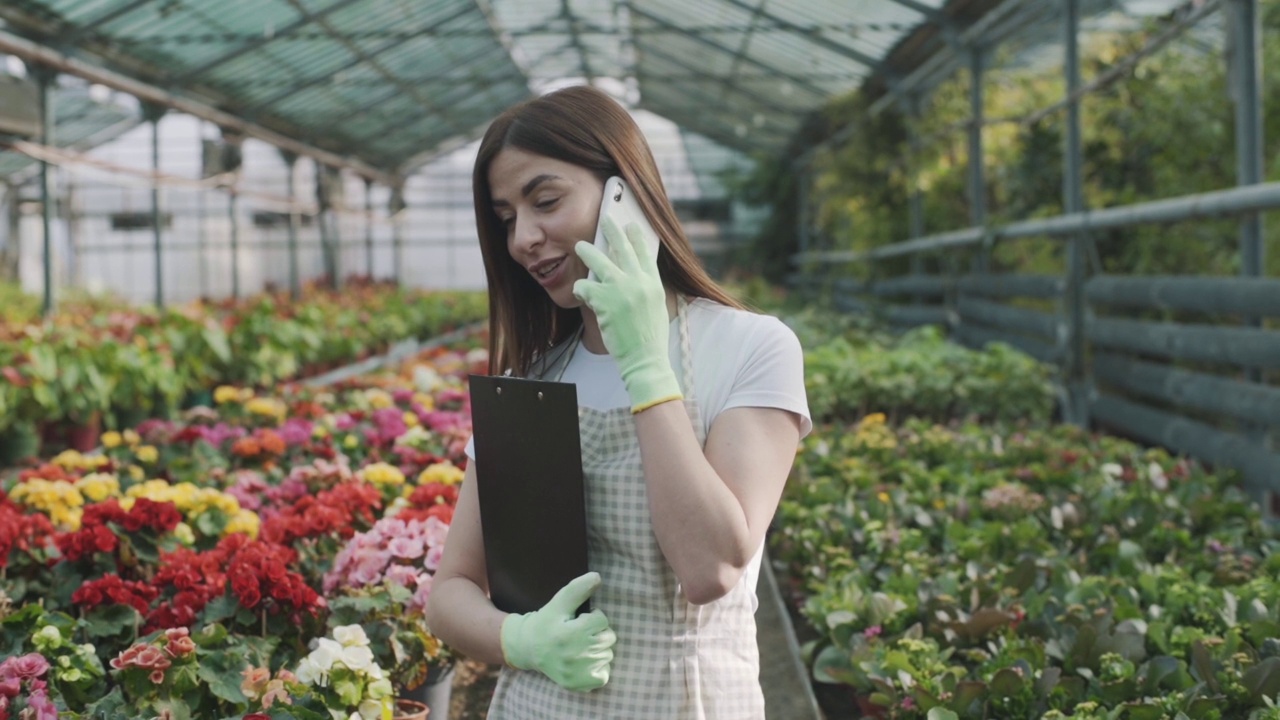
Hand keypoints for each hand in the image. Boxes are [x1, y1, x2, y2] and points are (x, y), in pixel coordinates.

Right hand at [500, 572, 616, 691]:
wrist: (528, 649)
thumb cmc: (546, 622)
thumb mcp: (559, 603)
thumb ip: (578, 589)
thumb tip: (598, 577)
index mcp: (570, 633)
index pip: (602, 620)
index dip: (592, 617)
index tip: (579, 620)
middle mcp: (574, 655)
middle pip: (608, 638)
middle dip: (597, 632)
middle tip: (580, 633)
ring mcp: (577, 673)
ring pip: (608, 655)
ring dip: (598, 649)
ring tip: (580, 646)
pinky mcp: (578, 685)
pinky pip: (604, 675)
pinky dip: (599, 668)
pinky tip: (584, 661)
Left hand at [573, 217, 681, 413]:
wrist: (645, 358)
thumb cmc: (649, 339)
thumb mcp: (655, 308)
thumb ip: (645, 289)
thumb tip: (632, 275)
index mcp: (653, 284)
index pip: (645, 253)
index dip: (636, 237)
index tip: (631, 225)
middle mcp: (639, 282)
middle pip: (623, 249)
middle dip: (612, 231)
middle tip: (606, 219)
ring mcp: (621, 290)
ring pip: (599, 261)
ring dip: (587, 251)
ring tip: (580, 246)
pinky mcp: (605, 301)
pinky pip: (585, 286)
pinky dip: (581, 289)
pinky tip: (581, 293)